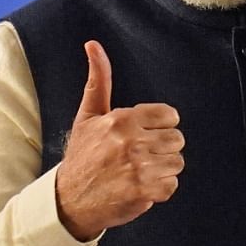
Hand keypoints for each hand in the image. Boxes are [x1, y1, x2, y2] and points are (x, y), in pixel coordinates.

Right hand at [54, 40, 184, 240]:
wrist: (68, 201)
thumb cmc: (82, 156)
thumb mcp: (88, 116)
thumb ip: (99, 80)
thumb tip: (93, 44)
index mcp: (122, 119)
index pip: (170, 116)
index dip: (159, 127)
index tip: (142, 136)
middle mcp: (131, 141)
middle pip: (177, 140)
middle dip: (161, 149)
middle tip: (138, 157)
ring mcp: (139, 168)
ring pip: (177, 162)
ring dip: (162, 170)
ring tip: (138, 172)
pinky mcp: (144, 191)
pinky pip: (171, 185)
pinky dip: (159, 190)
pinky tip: (139, 188)